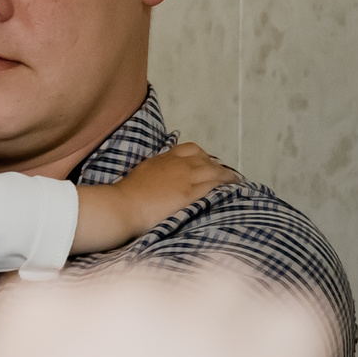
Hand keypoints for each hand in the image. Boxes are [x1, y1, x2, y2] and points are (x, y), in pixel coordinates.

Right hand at [70, 142, 238, 252]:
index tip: (205, 164)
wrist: (122, 206)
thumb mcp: (138, 178)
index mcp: (161, 160)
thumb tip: (155, 182)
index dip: (200, 156)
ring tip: (235, 181)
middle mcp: (175, 164)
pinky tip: (233, 189)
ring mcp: (184, 177)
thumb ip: (152, 176)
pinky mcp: (189, 192)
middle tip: (223, 175)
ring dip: (226, 175)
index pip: (187, 150)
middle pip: (203, 158)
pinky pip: (214, 184)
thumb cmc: (123, 199)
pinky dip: (226, 184)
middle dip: (215, 165)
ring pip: (213, 170)